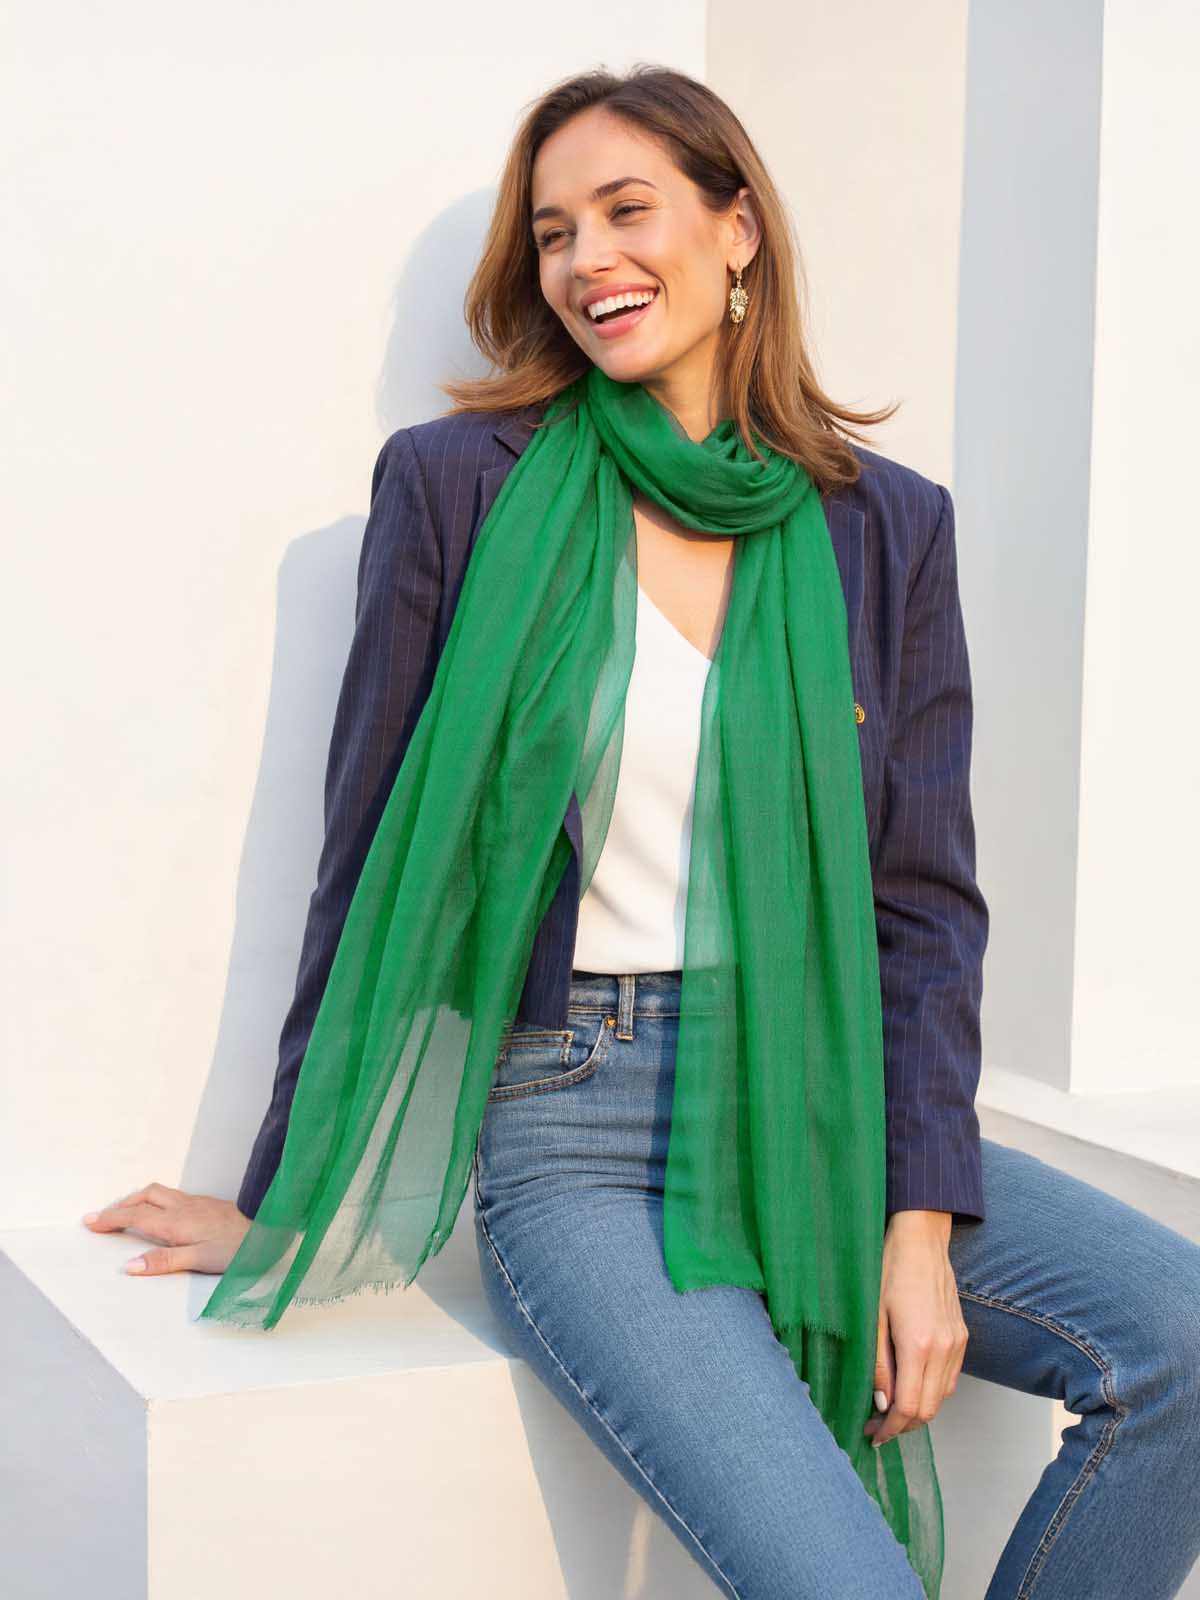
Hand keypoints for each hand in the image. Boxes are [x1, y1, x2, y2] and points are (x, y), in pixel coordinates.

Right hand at [82, 1182, 250, 1275]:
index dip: (110, 1218)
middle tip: (102, 1217)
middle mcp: (183, 1207)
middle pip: (144, 1197)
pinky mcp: (207, 1203)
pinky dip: (154, 1200)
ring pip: (158, 1193)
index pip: (135, 1217)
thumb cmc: (238, 1248)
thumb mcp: (200, 1259)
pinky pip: (171, 1195)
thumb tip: (129, 1266)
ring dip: (137, 1199)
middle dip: (120, 1205)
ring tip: (125, 1210)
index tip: (89, 1221)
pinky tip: (160, 1210)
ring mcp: (196, 1202)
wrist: (269, 1228)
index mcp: (176, 1222)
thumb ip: (165, 1261)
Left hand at [863, 1209, 967, 1448]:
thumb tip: (882, 1403)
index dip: (890, 1428)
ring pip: (941, 1397)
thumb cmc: (889, 1271)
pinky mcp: (961, 1338)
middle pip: (928, 1409)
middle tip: (878, 1427)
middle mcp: (943, 1349)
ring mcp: (956, 1344)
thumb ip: (878, 1363)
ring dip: (918, 1411)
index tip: (872, 1435)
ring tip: (891, 1409)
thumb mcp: (873, 1316)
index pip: (908, 1406)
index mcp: (918, 1345)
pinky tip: (911, 1387)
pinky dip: (931, 1392)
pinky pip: (950, 1379)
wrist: (921, 1242)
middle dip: (903, 1426)